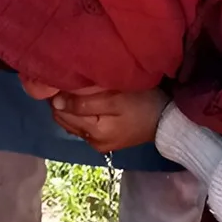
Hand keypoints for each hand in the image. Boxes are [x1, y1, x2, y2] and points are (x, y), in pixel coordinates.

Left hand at [49, 87, 166, 152]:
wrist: (167, 122)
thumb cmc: (144, 104)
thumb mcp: (116, 98)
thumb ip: (84, 101)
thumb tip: (55, 101)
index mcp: (94, 131)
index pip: (60, 111)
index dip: (58, 93)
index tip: (63, 78)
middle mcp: (91, 141)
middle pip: (62, 118)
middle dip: (61, 100)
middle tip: (70, 82)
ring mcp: (96, 143)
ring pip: (69, 122)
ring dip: (68, 107)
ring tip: (78, 91)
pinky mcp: (102, 141)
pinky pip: (80, 125)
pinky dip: (79, 113)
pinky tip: (87, 103)